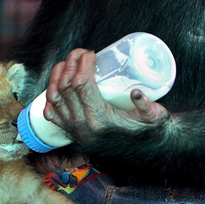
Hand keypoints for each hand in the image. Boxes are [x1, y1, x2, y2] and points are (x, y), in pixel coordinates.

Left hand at [42, 49, 168, 143]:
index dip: (82, 63)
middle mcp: (82, 125)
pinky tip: (58, 84)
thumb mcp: (153, 116)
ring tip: (67, 64)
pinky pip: (51, 113)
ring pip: (54, 97)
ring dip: (57, 75)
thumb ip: (147, 106)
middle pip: (66, 85)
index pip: (81, 83)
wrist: (140, 150)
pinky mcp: (70, 132)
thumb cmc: (147, 129)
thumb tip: (136, 92)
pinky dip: (51, 96)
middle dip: (70, 63)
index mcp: (100, 119)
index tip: (91, 53)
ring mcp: (74, 129)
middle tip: (81, 54)